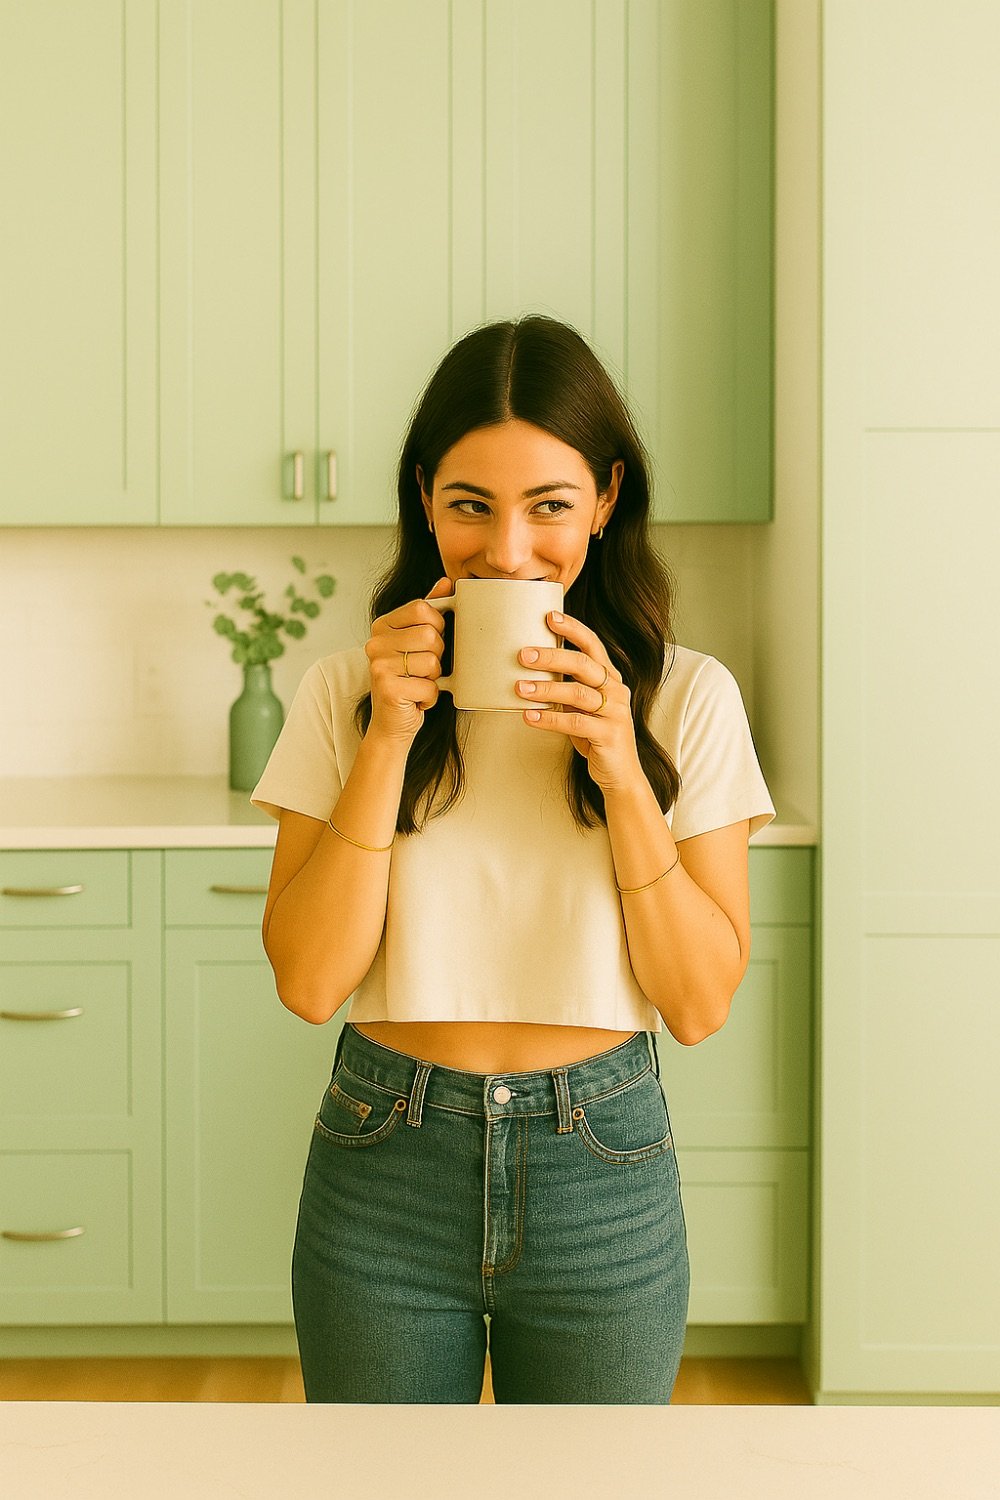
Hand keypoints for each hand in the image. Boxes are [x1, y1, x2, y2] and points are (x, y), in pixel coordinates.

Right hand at [364, 577, 452, 744]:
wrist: (391, 724)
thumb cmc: (409, 681)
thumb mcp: (417, 643)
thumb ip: (429, 611)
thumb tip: (447, 582)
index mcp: (382, 626)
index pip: (423, 608)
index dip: (438, 627)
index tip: (429, 644)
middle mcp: (374, 643)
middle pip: (431, 635)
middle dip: (438, 657)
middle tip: (423, 670)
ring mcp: (378, 666)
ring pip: (432, 662)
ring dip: (434, 679)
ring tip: (418, 684)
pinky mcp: (387, 689)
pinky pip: (430, 686)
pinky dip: (430, 697)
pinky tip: (415, 700)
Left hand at [516, 610, 643, 793]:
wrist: (620, 774)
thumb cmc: (595, 736)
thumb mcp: (583, 707)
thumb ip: (568, 687)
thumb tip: (530, 669)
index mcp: (610, 678)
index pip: (593, 645)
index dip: (572, 628)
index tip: (549, 616)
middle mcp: (616, 690)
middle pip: (583, 665)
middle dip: (551, 656)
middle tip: (523, 654)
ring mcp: (615, 712)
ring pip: (577, 693)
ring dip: (545, 688)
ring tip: (519, 687)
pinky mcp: (609, 735)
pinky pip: (575, 723)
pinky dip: (549, 719)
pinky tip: (529, 716)